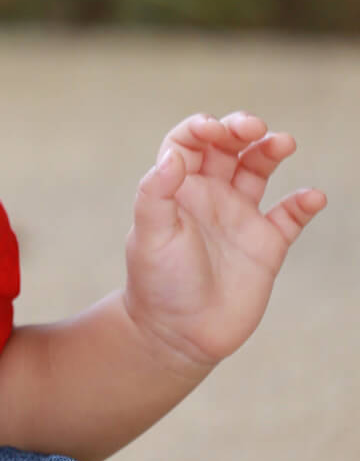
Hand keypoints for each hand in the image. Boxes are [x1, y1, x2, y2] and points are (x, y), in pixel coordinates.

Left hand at [123, 111, 326, 369]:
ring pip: (258, 171)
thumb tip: (174, 156)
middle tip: (253, 127)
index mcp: (175, 188)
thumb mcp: (150, 235)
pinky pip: (290, 216)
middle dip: (240, 129)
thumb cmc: (157, 282)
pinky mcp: (266, 244)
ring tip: (283, 142)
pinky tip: (311, 196)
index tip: (213, 130)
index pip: (188, 142)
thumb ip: (156, 193)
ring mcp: (238, 218)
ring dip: (270, 152)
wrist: (178, 333)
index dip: (201, 128)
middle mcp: (208, 196)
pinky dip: (303, 203)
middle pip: (227, 148)